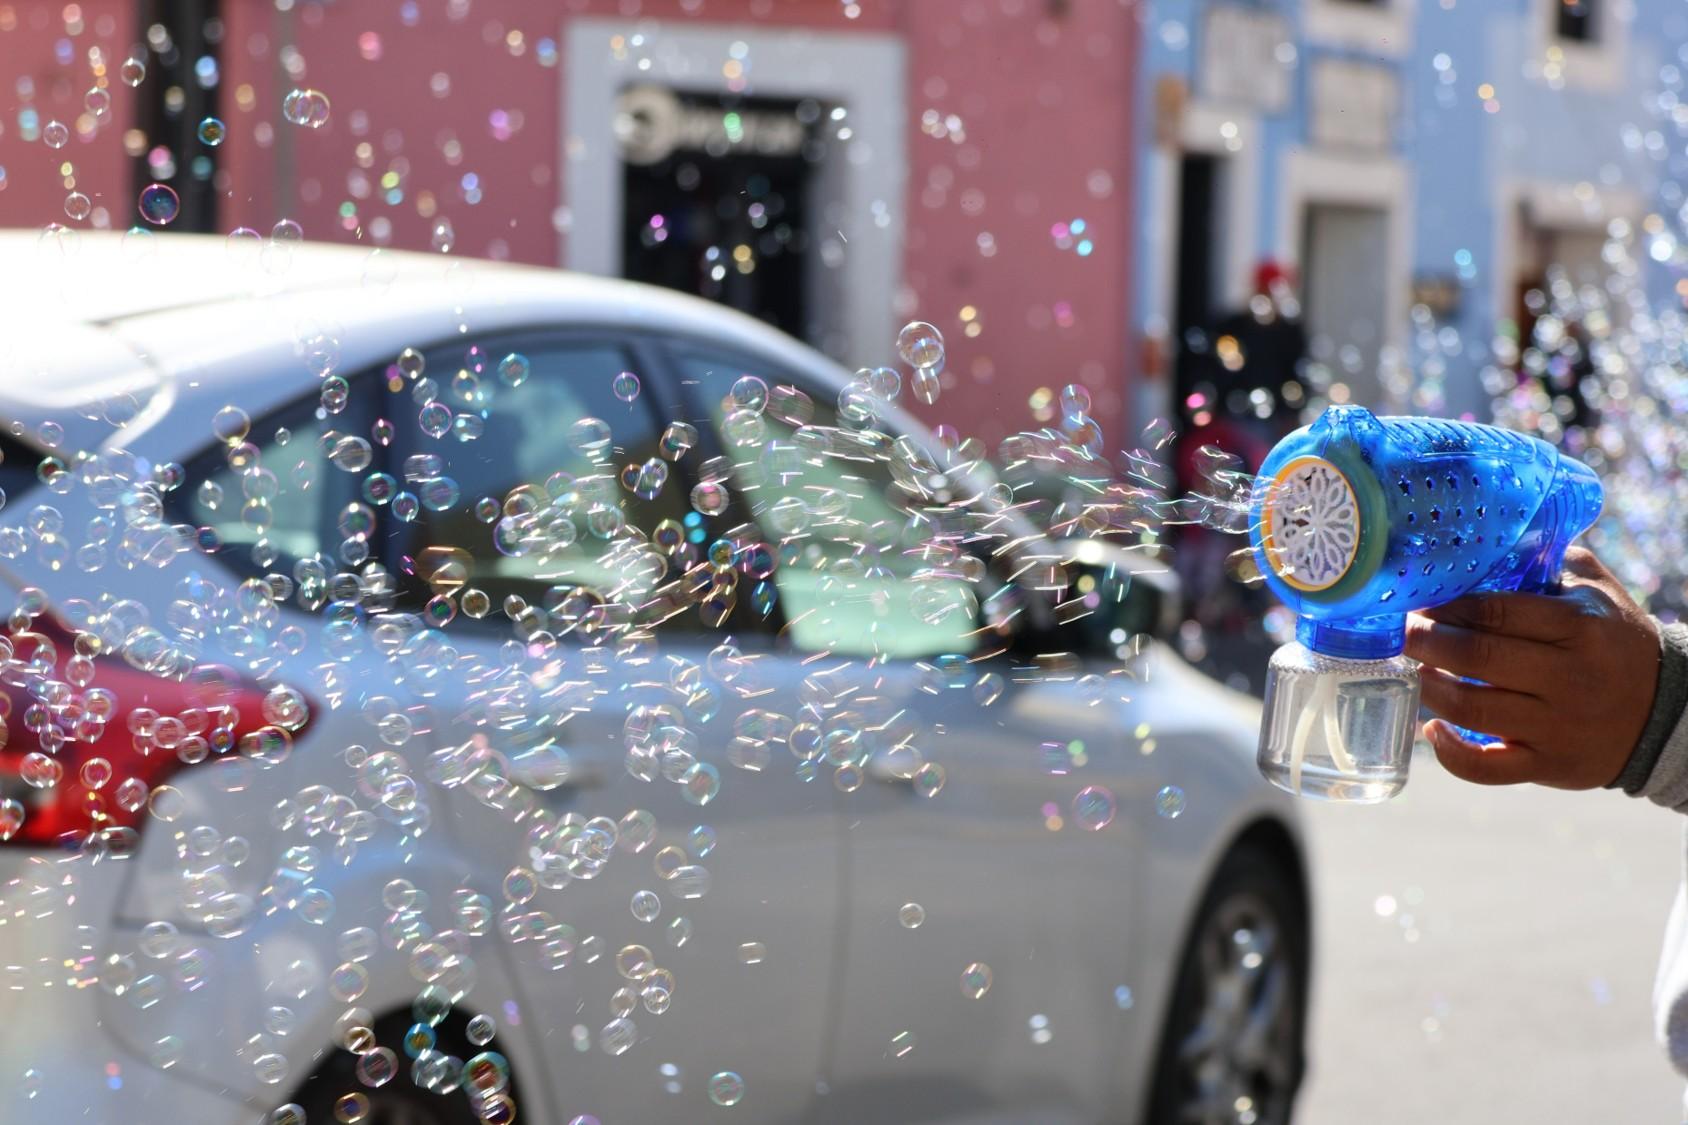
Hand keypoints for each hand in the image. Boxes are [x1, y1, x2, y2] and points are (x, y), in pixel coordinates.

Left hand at [1402, 547, 1659, 788]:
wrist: (1665, 712)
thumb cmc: (1615, 643)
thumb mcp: (1598, 594)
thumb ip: (1552, 563)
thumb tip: (1494, 539)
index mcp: (1578, 628)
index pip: (1496, 613)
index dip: (1447, 607)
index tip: (1418, 602)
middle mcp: (1568, 678)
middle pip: (1478, 657)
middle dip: (1427, 642)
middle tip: (1402, 632)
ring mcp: (1556, 727)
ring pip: (1473, 710)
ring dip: (1432, 689)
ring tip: (1416, 670)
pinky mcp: (1547, 766)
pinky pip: (1487, 769)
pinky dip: (1450, 753)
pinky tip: (1431, 728)